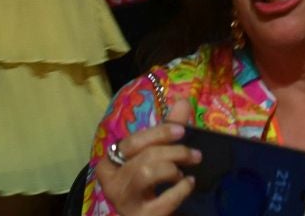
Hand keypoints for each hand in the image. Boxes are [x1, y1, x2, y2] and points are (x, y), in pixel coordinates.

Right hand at [91, 98, 198, 215]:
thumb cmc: (147, 185)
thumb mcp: (154, 154)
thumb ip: (166, 129)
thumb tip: (183, 102)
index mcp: (109, 164)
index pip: (131, 143)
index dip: (158, 133)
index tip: (182, 131)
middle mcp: (111, 183)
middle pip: (142, 158)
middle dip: (173, 152)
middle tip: (195, 155)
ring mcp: (124, 202)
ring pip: (146, 174)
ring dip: (171, 168)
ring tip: (183, 173)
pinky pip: (162, 201)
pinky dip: (180, 190)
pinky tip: (189, 184)